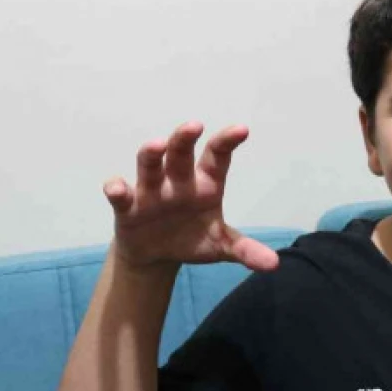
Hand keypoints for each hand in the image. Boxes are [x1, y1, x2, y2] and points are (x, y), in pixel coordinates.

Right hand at [103, 122, 278, 272]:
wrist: (157, 255)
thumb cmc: (193, 239)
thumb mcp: (221, 246)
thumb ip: (245, 250)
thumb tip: (274, 264)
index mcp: (205, 184)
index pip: (217, 157)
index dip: (227, 142)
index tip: (242, 130)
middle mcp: (178, 181)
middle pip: (181, 153)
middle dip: (185, 138)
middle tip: (194, 126)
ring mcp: (151, 191)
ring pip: (150, 165)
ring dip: (151, 155)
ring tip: (157, 145)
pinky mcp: (128, 207)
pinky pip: (121, 194)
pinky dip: (117, 189)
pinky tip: (117, 188)